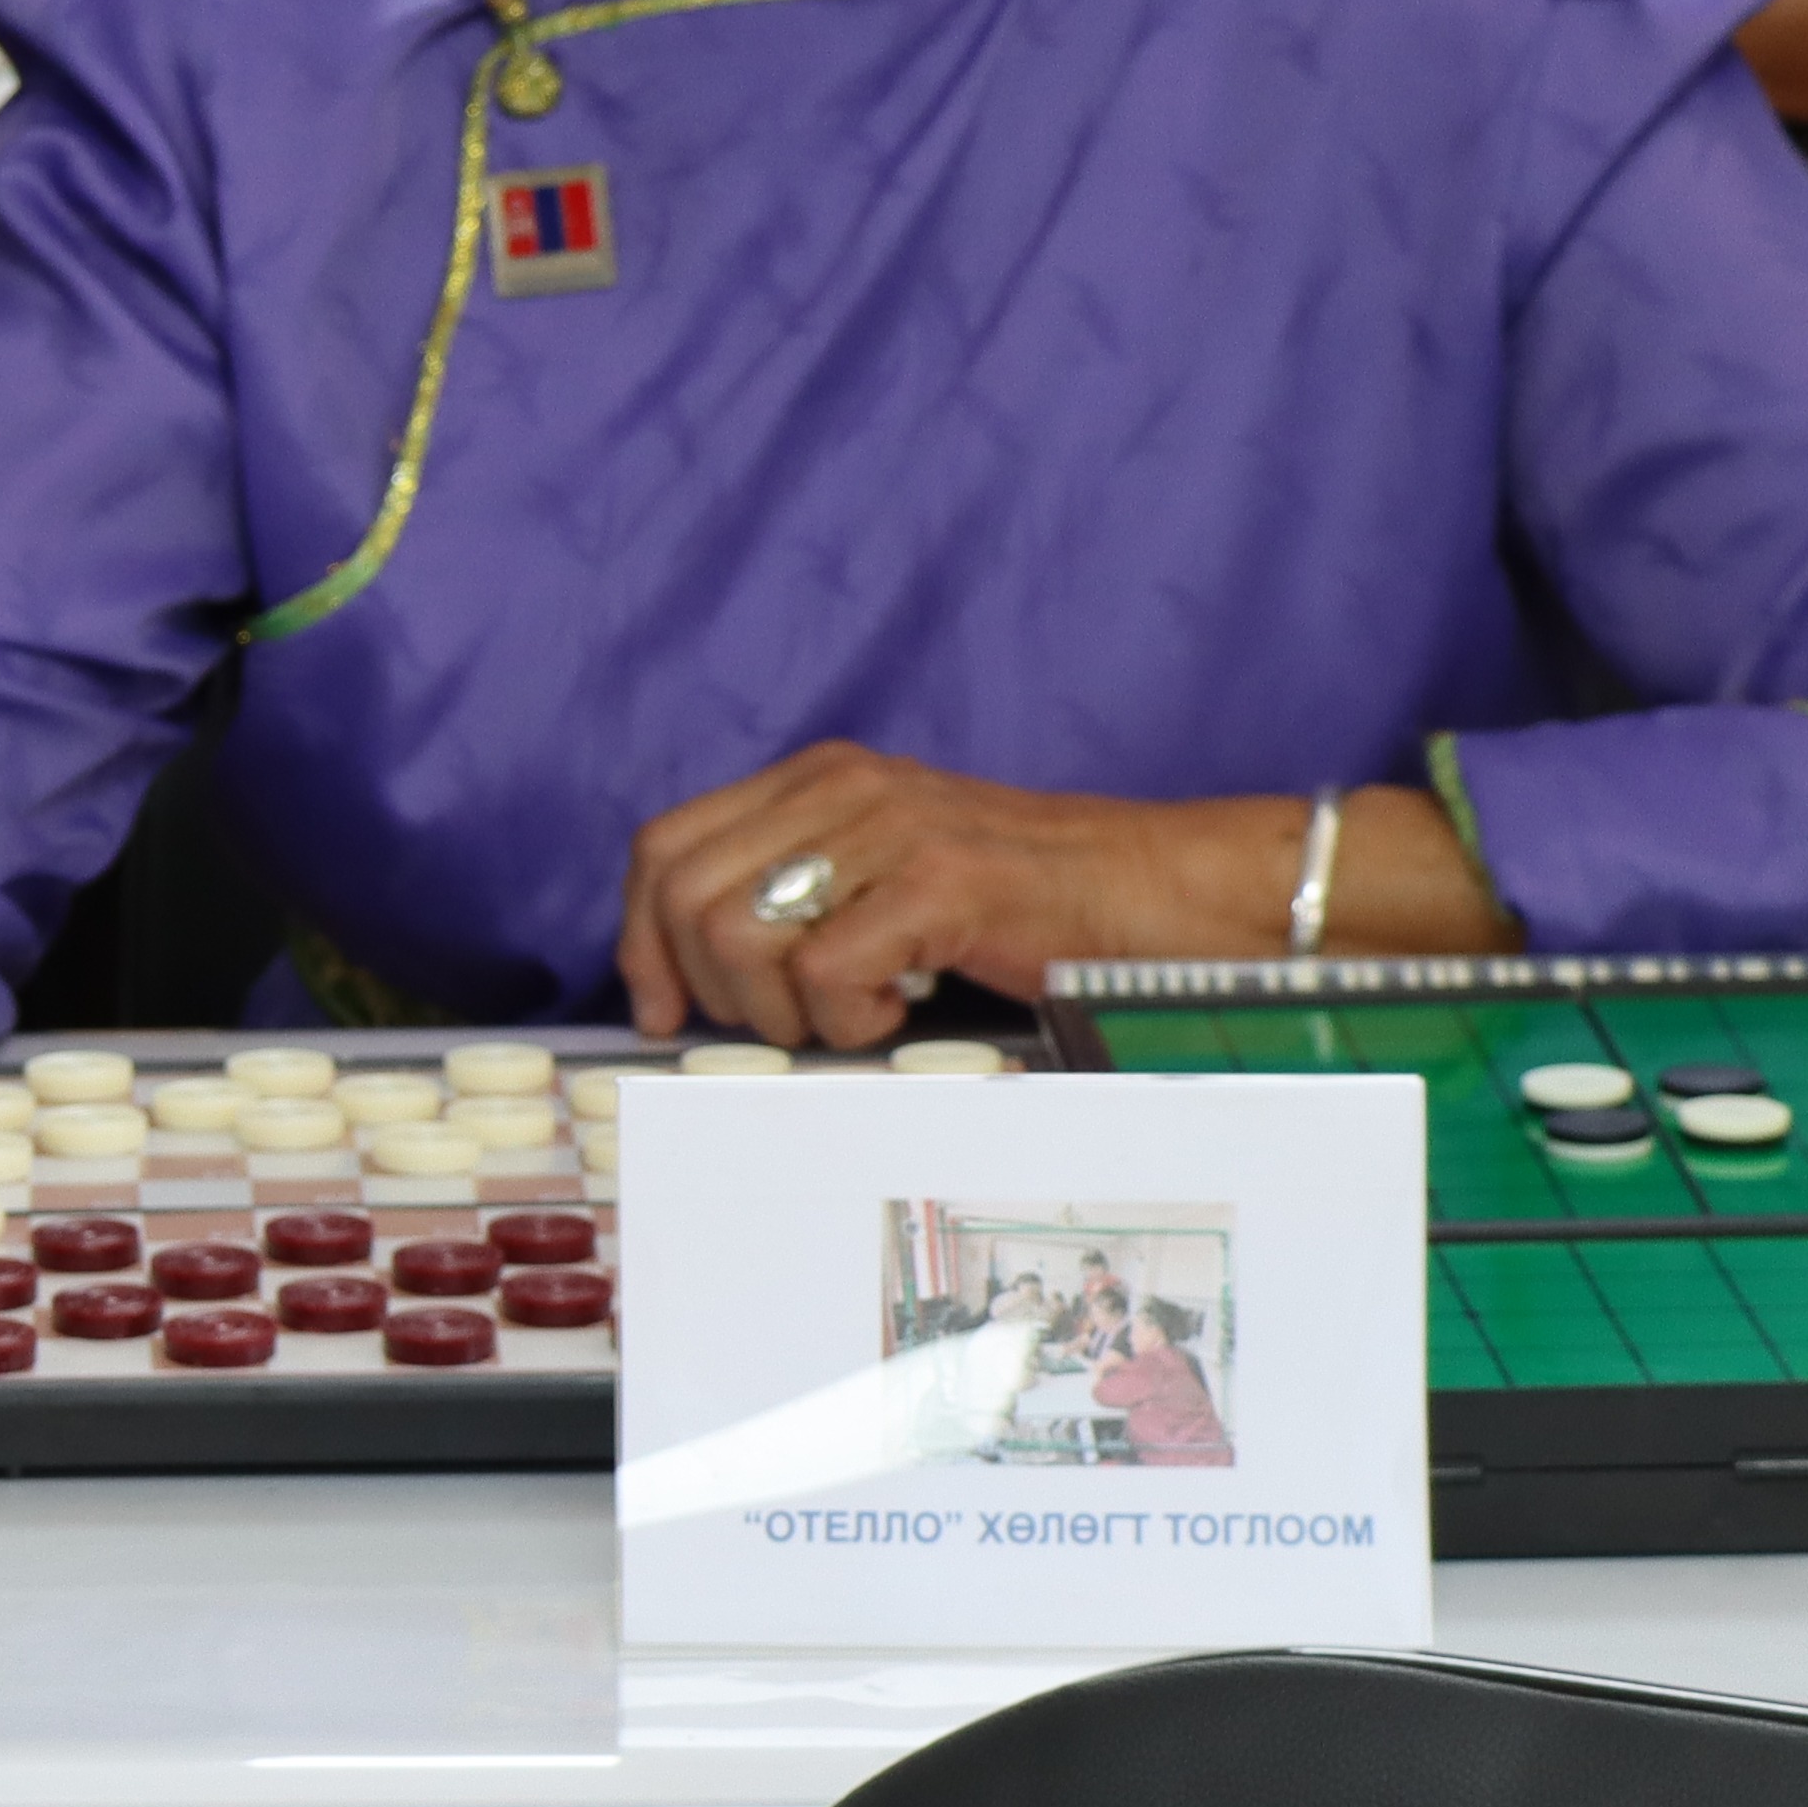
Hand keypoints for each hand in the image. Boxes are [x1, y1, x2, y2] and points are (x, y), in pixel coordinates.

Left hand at [621, 749, 1492, 1043]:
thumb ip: (806, 897)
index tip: (661, 1009)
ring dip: (779, 1009)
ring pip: (738, 933)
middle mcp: (843, 787)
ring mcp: (891, 828)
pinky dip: (845, 1020)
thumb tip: (699, 976)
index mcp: (821, 779)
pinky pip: (826, 968)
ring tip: (848, 1018)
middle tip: (779, 1027)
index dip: (640, 937)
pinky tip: (899, 1015)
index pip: (662, 845)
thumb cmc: (1033, 906)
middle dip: (704, 987)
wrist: (1168, 896)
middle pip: (680, 892)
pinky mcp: (942, 881)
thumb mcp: (893, 878)